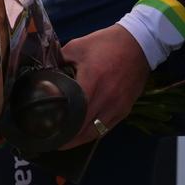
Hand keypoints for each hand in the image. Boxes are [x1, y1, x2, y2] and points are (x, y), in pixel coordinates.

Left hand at [58, 25, 150, 148]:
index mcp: (91, 82)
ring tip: (65, 141)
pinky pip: (106, 128)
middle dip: (67, 139)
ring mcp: (117, 107)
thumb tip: (45, 75)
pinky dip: (93, 132)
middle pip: (83, 130)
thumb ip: (59, 61)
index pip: (73, 115)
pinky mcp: (125, 109)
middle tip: (52, 140)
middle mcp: (105, 99)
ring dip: (79, 140)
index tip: (46, 132)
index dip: (59, 128)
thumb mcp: (77, 46)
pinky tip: (84, 132)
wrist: (139, 43)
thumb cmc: (106, 44)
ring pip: (95, 133)